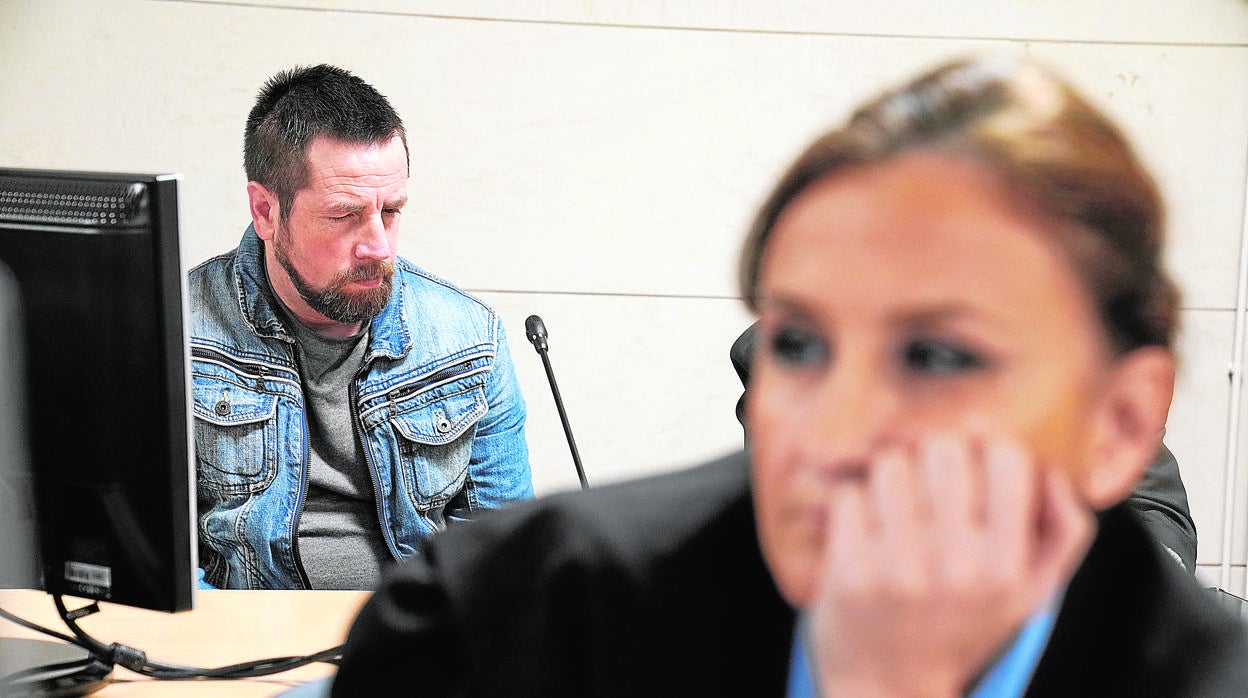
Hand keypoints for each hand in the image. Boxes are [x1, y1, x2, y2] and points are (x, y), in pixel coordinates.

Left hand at [809, 435, 1093, 696]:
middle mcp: (958, 566)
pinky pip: (849, 495)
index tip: (972, 469)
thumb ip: (1062, 531)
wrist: (891, 686)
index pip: (1006, 457)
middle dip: (932, 457)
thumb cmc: (963, 627)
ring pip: (891, 464)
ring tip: (895, 509)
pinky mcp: (851, 572)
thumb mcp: (1032, 592)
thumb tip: (1052, 469)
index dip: (986, 451)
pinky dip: (854, 505)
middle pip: (943, 448)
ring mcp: (900, 568)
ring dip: (890, 478)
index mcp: (1008, 565)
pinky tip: (865, 532)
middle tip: (928, 486)